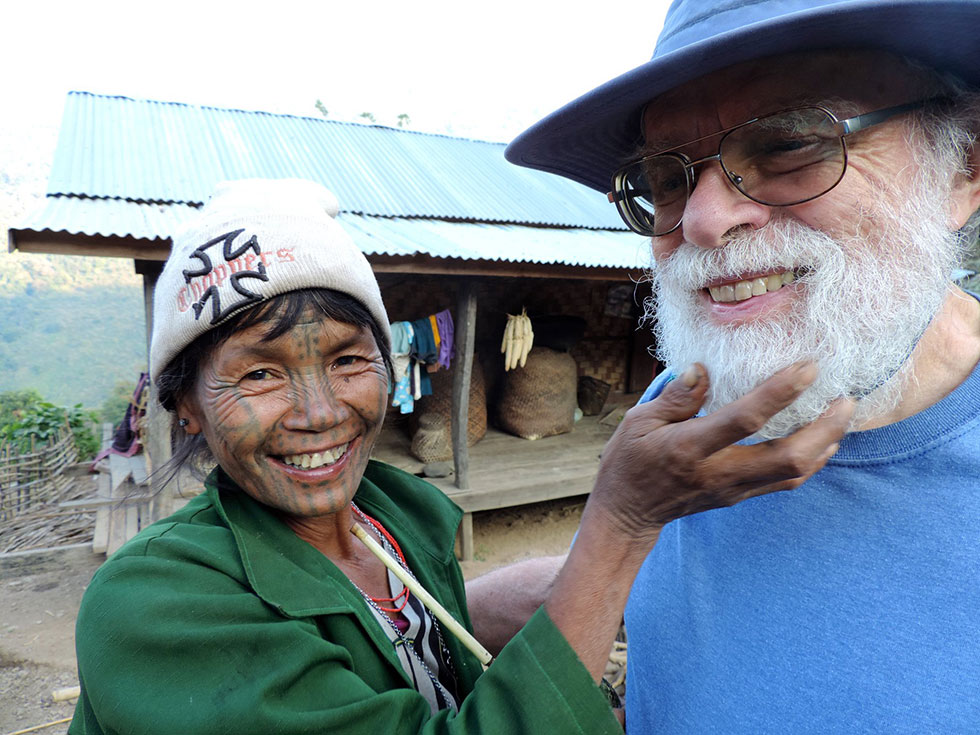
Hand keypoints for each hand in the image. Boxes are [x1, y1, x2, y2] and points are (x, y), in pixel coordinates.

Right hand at [591, 362, 853, 539]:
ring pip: (794, 474)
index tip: (808, 366)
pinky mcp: (739, 496)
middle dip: (824, 427)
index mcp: (689, 448)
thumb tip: (703, 368)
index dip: (779, 392)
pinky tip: (824, 439)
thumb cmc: (630, 460)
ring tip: (843, 413)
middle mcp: (718, 472)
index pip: (744, 420)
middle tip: (846, 398)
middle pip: (787, 457)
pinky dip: (813, 460)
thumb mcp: (638, 421)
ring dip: (826, 444)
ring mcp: (732, 489)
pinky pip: (786, 482)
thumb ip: (674, 396)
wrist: (628, 512)